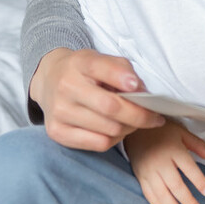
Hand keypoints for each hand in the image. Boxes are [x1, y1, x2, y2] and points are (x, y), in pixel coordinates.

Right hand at [29, 48, 164, 150]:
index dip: (123, 78)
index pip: (103, 68)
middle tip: (154, 117)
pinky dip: (115, 139)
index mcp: (80, 63)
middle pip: (111, 108)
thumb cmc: (84, 71)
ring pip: (108, 129)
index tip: (139, 87)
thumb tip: (141, 92)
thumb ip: (122, 70)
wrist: (49, 81)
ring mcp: (59, 111)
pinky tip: (118, 130)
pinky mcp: (57, 132)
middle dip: (140, 115)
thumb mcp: (101, 59)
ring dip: (129, 128)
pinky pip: (98, 144)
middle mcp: (66, 87)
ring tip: (135, 122)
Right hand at [125, 122, 204, 203]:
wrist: (134, 130)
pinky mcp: (140, 176)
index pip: (189, 168)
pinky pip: (149, 194)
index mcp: (173, 150)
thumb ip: (198, 145)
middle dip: (187, 200)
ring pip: (161, 193)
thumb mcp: (181, 133)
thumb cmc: (161, 132)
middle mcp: (160, 162)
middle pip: (175, 185)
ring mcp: (148, 171)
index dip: (199, 181)